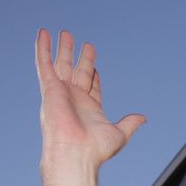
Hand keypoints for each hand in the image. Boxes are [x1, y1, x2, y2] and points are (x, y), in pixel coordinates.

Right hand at [36, 29, 145, 185]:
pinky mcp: (49, 88)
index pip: (92, 86)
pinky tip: (43, 34)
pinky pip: (44, 64)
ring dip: (62, 49)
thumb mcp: (119, 134)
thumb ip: (130, 123)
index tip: (95, 65)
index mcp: (90, 109)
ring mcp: (61, 92)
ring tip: (65, 33)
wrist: (76, 152)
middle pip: (78, 72)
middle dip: (81, 58)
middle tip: (85, 44)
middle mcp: (74, 99)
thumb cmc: (96, 148)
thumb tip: (142, 118)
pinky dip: (43, 48)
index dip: (94, 75)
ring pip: (61, 65)